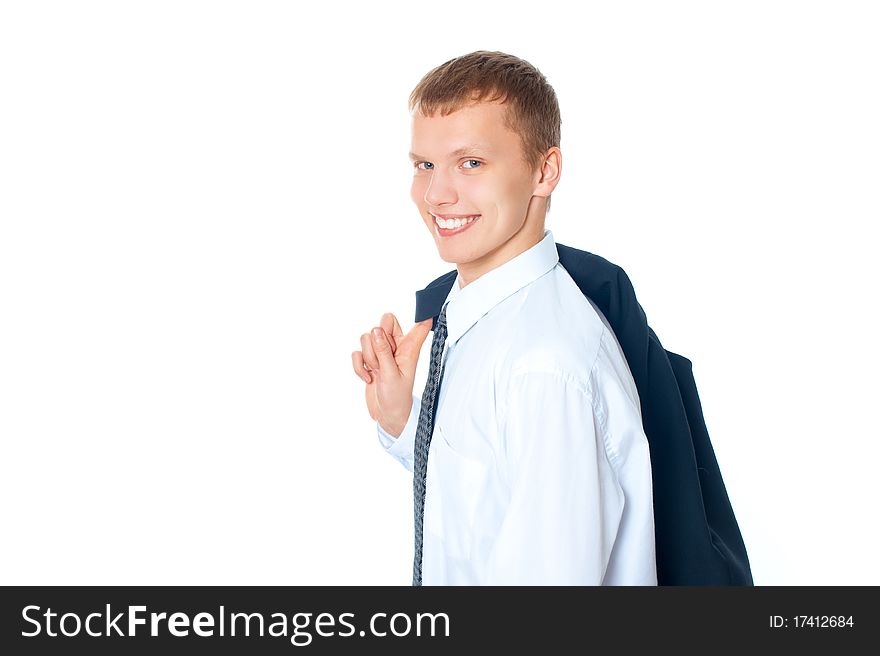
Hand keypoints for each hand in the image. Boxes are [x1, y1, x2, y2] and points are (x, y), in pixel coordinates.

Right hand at [352, 313, 431, 436]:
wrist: (387, 415)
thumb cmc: (397, 397)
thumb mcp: (391, 374)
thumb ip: (383, 352)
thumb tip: (376, 330)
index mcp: (409, 348)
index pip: (419, 325)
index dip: (423, 315)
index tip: (427, 307)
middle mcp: (396, 347)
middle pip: (384, 323)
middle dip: (377, 340)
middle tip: (382, 359)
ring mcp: (381, 353)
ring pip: (366, 338)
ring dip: (368, 357)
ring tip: (376, 372)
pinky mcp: (369, 361)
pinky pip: (357, 353)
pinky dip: (359, 366)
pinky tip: (369, 377)